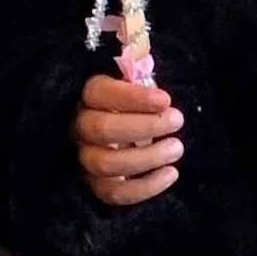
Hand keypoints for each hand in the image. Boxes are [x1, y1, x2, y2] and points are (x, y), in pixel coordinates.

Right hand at [72, 74, 182, 205]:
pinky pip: (114, 193)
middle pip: (101, 129)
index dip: (132, 98)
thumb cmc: (135, 103)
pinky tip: (171, 174)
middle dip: (144, 126)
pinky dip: (144, 188)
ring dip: (147, 157)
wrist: (125, 131)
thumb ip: (140, 77)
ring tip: (177, 147)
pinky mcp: (96, 184)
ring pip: (106, 163)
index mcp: (86, 96)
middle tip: (177, 120)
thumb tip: (148, 62)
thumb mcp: (136, 85)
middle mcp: (79, 128)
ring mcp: (84, 158)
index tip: (165, 99)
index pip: (99, 93)